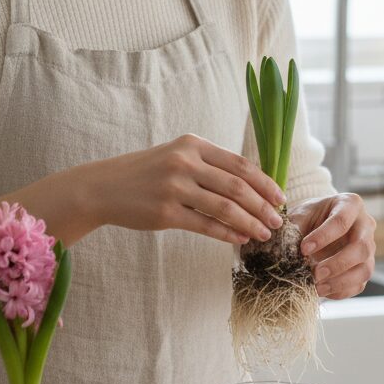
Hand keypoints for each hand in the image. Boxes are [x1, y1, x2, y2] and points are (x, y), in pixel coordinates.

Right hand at [88, 134, 286, 245]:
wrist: (104, 187)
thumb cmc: (146, 173)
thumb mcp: (177, 156)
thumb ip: (209, 165)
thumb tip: (251, 186)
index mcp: (193, 145)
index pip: (240, 164)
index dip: (264, 182)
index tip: (280, 197)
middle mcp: (185, 162)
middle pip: (237, 186)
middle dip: (262, 205)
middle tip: (277, 220)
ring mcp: (174, 187)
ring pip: (224, 208)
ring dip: (249, 223)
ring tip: (263, 233)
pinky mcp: (165, 213)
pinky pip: (205, 225)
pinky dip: (227, 234)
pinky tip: (239, 239)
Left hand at [287, 193, 376, 298]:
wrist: (314, 226)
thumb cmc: (308, 217)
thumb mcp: (300, 216)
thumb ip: (294, 229)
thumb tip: (286, 251)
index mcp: (350, 204)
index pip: (342, 220)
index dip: (323, 236)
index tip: (303, 249)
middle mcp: (365, 226)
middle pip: (361, 247)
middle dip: (337, 263)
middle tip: (315, 273)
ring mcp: (368, 249)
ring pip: (365, 269)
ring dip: (340, 281)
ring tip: (316, 287)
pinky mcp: (364, 268)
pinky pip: (359, 284)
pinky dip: (340, 291)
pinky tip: (321, 290)